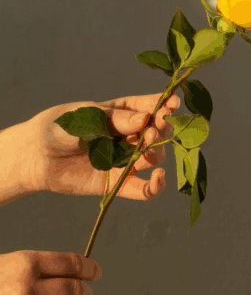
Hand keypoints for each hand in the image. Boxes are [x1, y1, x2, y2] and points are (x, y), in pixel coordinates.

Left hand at [19, 92, 180, 199]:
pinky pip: (143, 190)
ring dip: (157, 152)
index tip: (173, 104)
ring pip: (154, 158)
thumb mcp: (83, 117)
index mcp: (120, 114)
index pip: (148, 107)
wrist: (32, 157)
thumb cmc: (56, 129)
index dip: (163, 105)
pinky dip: (155, 186)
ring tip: (148, 147)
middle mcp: (128, 137)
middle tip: (157, 127)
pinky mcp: (117, 183)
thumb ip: (113, 120)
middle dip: (162, 129)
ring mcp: (125, 161)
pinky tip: (158, 178)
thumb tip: (144, 120)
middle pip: (157, 133)